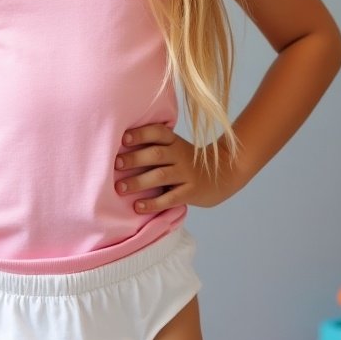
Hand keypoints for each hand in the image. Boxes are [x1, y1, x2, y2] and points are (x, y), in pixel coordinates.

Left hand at [114, 123, 240, 213]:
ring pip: (161, 176)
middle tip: (116, 164)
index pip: (158, 132)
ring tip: (120, 188)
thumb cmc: (188, 162)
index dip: (141, 134)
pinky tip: (138, 206)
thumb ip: (155, 146)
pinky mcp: (191, 192)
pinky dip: (153, 203)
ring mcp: (186, 174)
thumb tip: (117, 148)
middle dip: (135, 158)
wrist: (224, 175)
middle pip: (156, 154)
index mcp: (174, 142)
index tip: (123, 138)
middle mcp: (180, 155)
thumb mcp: (176, 147)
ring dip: (139, 182)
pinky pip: (170, 198)